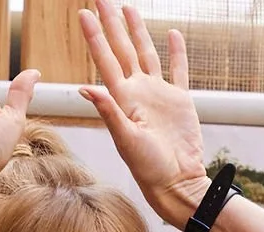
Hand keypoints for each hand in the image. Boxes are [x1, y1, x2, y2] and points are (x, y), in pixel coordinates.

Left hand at [79, 1, 206, 226]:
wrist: (176, 182)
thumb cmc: (149, 168)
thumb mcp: (126, 140)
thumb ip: (109, 113)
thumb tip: (87, 88)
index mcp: (123, 99)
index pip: (105, 60)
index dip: (95, 36)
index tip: (84, 14)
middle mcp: (138, 92)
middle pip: (123, 49)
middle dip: (112, 24)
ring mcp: (159, 95)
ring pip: (146, 54)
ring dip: (138, 31)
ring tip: (129, 8)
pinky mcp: (180, 101)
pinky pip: (178, 70)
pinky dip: (176, 53)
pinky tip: (172, 35)